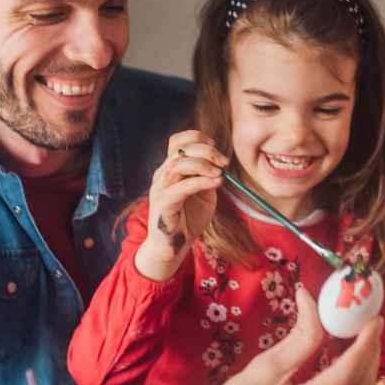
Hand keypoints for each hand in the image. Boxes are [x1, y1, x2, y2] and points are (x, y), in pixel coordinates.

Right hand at [135, 131, 227, 278]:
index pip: (176, 142)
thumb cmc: (189, 219)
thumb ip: (209, 177)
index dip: (196, 137)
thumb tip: (222, 165)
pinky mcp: (163, 204)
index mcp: (170, 169)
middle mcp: (162, 175)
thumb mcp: (204, 193)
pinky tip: (217, 183)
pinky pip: (182, 187)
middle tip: (224, 161)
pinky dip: (202, 182)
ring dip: (203, 165)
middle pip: (180, 150)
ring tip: (220, 174)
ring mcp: (160, 189)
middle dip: (206, 151)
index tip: (216, 145)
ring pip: (178, 165)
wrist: (173, 247)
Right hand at [143, 283, 384, 384]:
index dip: (366, 343)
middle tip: (365, 331)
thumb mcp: (262, 368)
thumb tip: (313, 301)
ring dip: (370, 377)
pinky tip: (351, 382)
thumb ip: (298, 338)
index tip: (373, 321)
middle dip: (370, 355)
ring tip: (357, 355)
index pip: (347, 373)